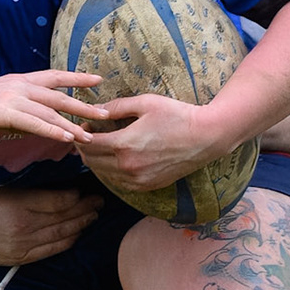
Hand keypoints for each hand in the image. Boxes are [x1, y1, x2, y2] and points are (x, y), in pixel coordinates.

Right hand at [0, 72, 107, 151]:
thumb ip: (19, 110)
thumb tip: (36, 121)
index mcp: (18, 80)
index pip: (54, 76)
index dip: (76, 78)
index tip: (97, 80)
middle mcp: (19, 85)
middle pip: (59, 94)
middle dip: (84, 104)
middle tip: (106, 113)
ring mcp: (12, 98)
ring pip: (50, 111)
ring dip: (73, 124)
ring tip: (90, 136)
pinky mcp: (3, 113)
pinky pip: (34, 123)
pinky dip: (52, 130)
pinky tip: (66, 138)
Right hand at [0, 185, 103, 265]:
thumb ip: (25, 184)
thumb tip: (55, 176)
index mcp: (17, 204)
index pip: (59, 201)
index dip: (77, 195)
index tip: (85, 187)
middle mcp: (22, 228)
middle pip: (65, 218)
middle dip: (86, 209)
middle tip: (100, 200)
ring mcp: (21, 246)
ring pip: (62, 235)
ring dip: (81, 225)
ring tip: (93, 215)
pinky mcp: (17, 258)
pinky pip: (51, 251)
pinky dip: (67, 241)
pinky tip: (76, 233)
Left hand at [76, 94, 228, 190]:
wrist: (207, 136)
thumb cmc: (177, 115)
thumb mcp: (145, 103)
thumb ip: (116, 106)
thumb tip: (94, 108)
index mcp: (124, 145)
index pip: (88, 144)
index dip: (82, 134)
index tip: (85, 124)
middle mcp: (128, 166)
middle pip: (91, 161)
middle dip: (86, 148)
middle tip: (90, 134)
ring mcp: (138, 179)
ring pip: (103, 174)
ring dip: (98, 160)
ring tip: (103, 145)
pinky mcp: (148, 186)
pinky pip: (119, 182)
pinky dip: (112, 171)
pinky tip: (117, 158)